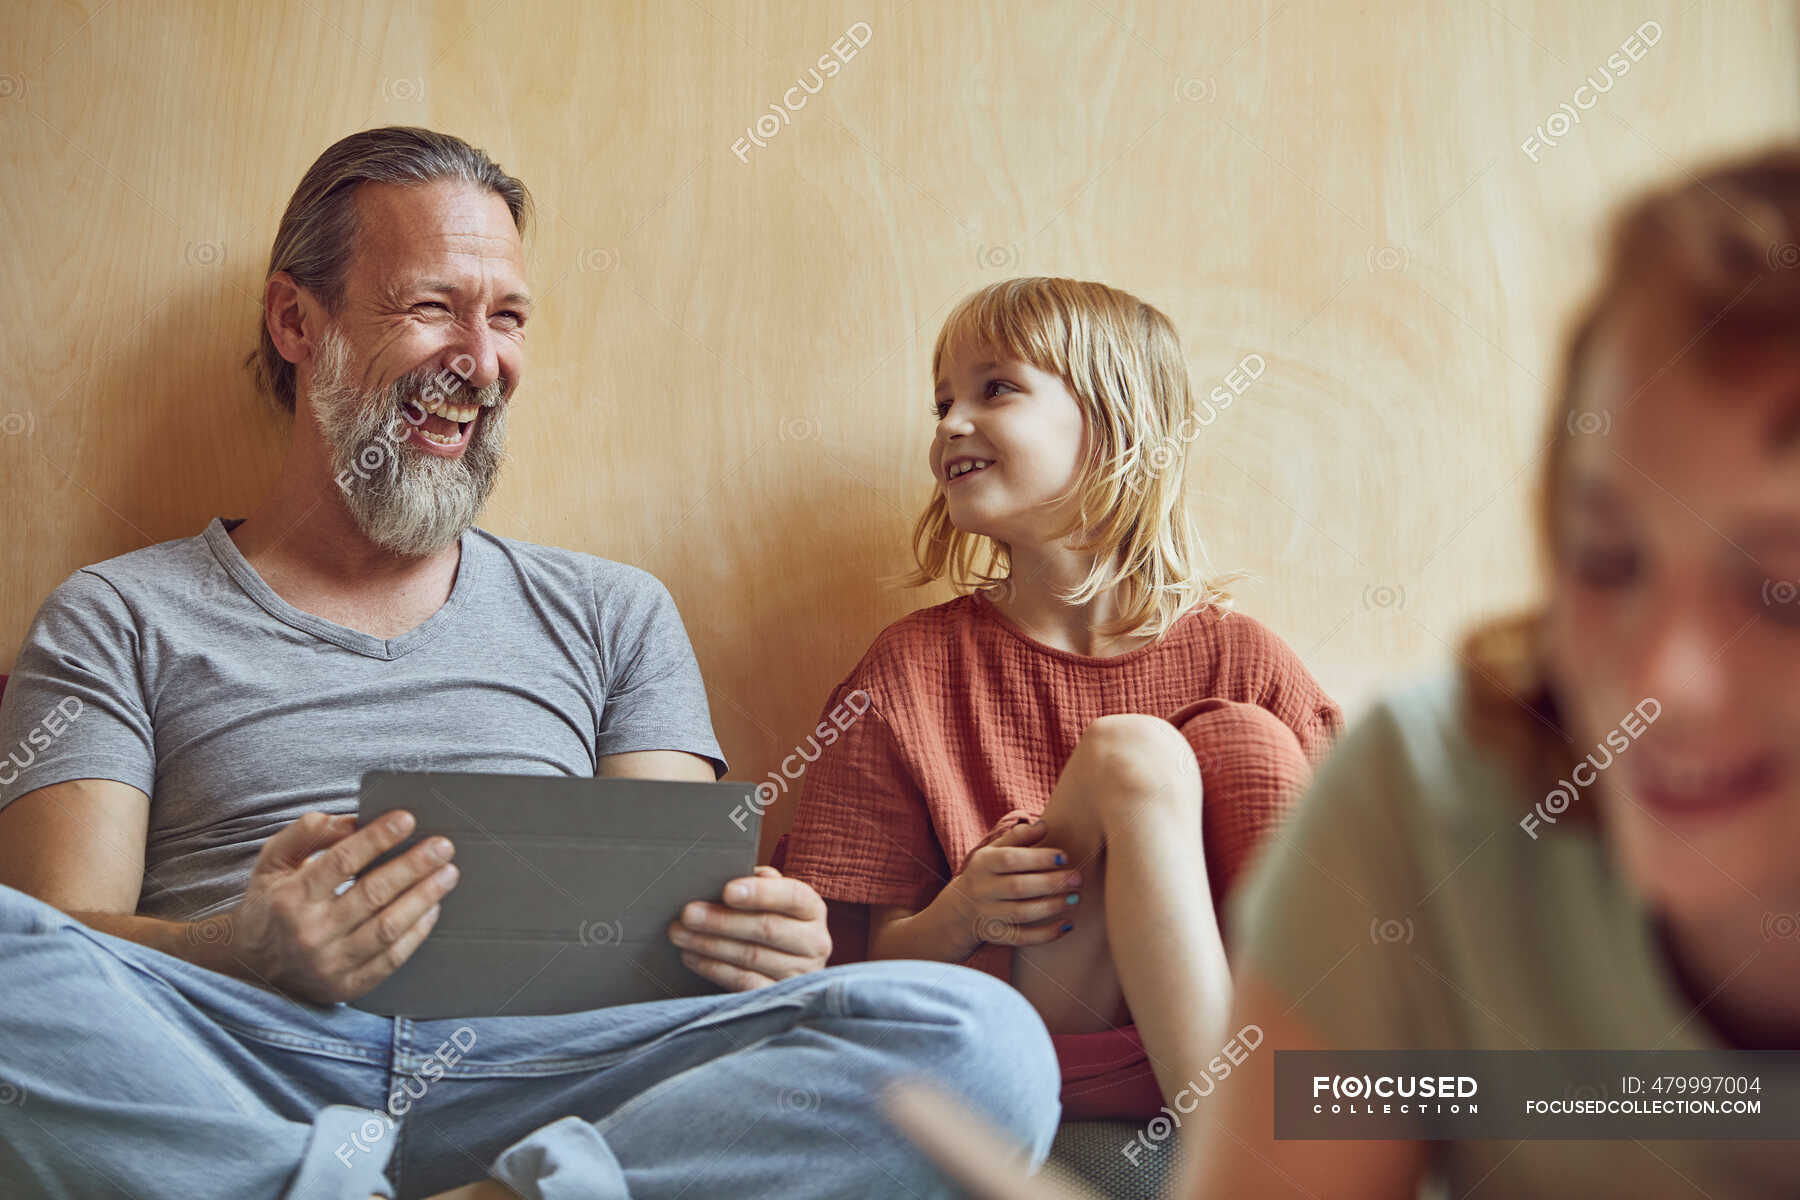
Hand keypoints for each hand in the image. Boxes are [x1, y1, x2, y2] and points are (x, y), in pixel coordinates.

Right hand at [224, 810, 460, 1003]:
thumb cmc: (271, 904)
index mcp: (291, 898)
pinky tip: (433, 908)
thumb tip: (352, 819)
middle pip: (373, 894)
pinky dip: (417, 932)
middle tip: (443, 846)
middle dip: (413, 866)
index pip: (341, 862)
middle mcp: (311, 933)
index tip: (407, 819)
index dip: (377, 838)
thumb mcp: (273, 861)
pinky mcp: (347, 986)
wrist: (251, 967)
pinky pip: (392, 959)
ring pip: (388, 928)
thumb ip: (307, 834)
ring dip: (424, 898)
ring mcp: (330, 964)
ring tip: (448, 874)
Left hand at [667, 865, 831, 989]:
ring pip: (751, 957)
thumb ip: (757, 883)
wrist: (783, 964)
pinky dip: (713, 968)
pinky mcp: (779, 996)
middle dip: (722, 920)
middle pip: (767, 929)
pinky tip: (691, 956)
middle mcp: (815, 942)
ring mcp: (799, 974)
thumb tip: (729, 874)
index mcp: (812, 909)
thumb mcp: (771, 899)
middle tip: (688, 913)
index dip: (760, 893)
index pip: (793, 897)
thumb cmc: (769, 920)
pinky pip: (744, 983)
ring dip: (709, 944)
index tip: (727, 890)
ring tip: (680, 933)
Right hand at [932, 819, 1081, 958]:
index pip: (1010, 860)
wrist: (956, 912)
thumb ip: (1018, 837)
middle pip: (1018, 887)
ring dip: (1051, 906)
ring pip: (1021, 913)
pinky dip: (1046, 934)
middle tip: (1077, 878)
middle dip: (1051, 883)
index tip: (1064, 857)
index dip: (1038, 858)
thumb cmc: (985, 874)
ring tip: (1075, 898)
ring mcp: (987, 915)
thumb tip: (1044, 825)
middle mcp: (982, 889)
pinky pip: (1022, 938)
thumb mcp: (992, 852)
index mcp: (983, 864)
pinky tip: (1067, 925)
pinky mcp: (995, 936)